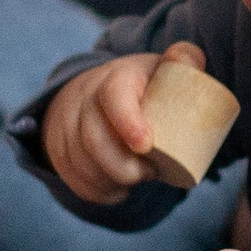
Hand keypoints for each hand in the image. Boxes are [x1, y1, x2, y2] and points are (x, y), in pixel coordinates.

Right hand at [40, 39, 209, 201]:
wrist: (95, 92)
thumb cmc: (141, 85)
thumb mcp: (162, 67)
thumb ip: (184, 59)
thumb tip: (192, 63)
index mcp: (115, 78)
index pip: (113, 96)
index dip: (128, 122)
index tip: (147, 146)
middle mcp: (84, 98)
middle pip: (93, 139)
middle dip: (124, 166)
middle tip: (153, 173)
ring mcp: (66, 125)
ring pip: (81, 163)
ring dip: (111, 180)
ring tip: (138, 179)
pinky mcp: (58, 150)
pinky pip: (73, 179)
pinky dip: (97, 191)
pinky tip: (117, 191)